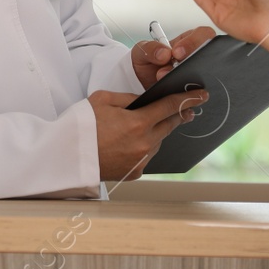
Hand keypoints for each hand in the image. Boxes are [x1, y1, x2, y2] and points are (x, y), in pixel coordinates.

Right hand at [90, 87, 207, 182]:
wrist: (67, 157)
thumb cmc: (81, 127)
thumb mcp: (103, 100)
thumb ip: (129, 98)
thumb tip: (144, 101)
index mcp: (137, 123)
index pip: (170, 107)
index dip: (188, 99)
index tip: (201, 96)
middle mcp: (144, 144)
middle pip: (170, 125)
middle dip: (179, 115)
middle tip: (187, 109)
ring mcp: (141, 160)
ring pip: (158, 141)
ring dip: (158, 132)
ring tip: (145, 125)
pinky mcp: (135, 172)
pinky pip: (147, 155)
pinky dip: (144, 146)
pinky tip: (130, 142)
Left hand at [131, 25, 215, 88]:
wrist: (141, 84)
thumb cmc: (145, 63)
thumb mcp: (142, 51)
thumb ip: (151, 48)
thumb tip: (165, 53)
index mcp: (187, 42)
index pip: (203, 34)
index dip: (193, 42)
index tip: (176, 52)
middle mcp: (196, 58)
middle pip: (210, 56)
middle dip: (192, 63)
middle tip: (173, 69)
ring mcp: (197, 75)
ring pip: (206, 76)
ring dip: (187, 80)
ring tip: (167, 82)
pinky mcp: (194, 92)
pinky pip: (199, 93)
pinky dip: (188, 95)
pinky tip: (174, 94)